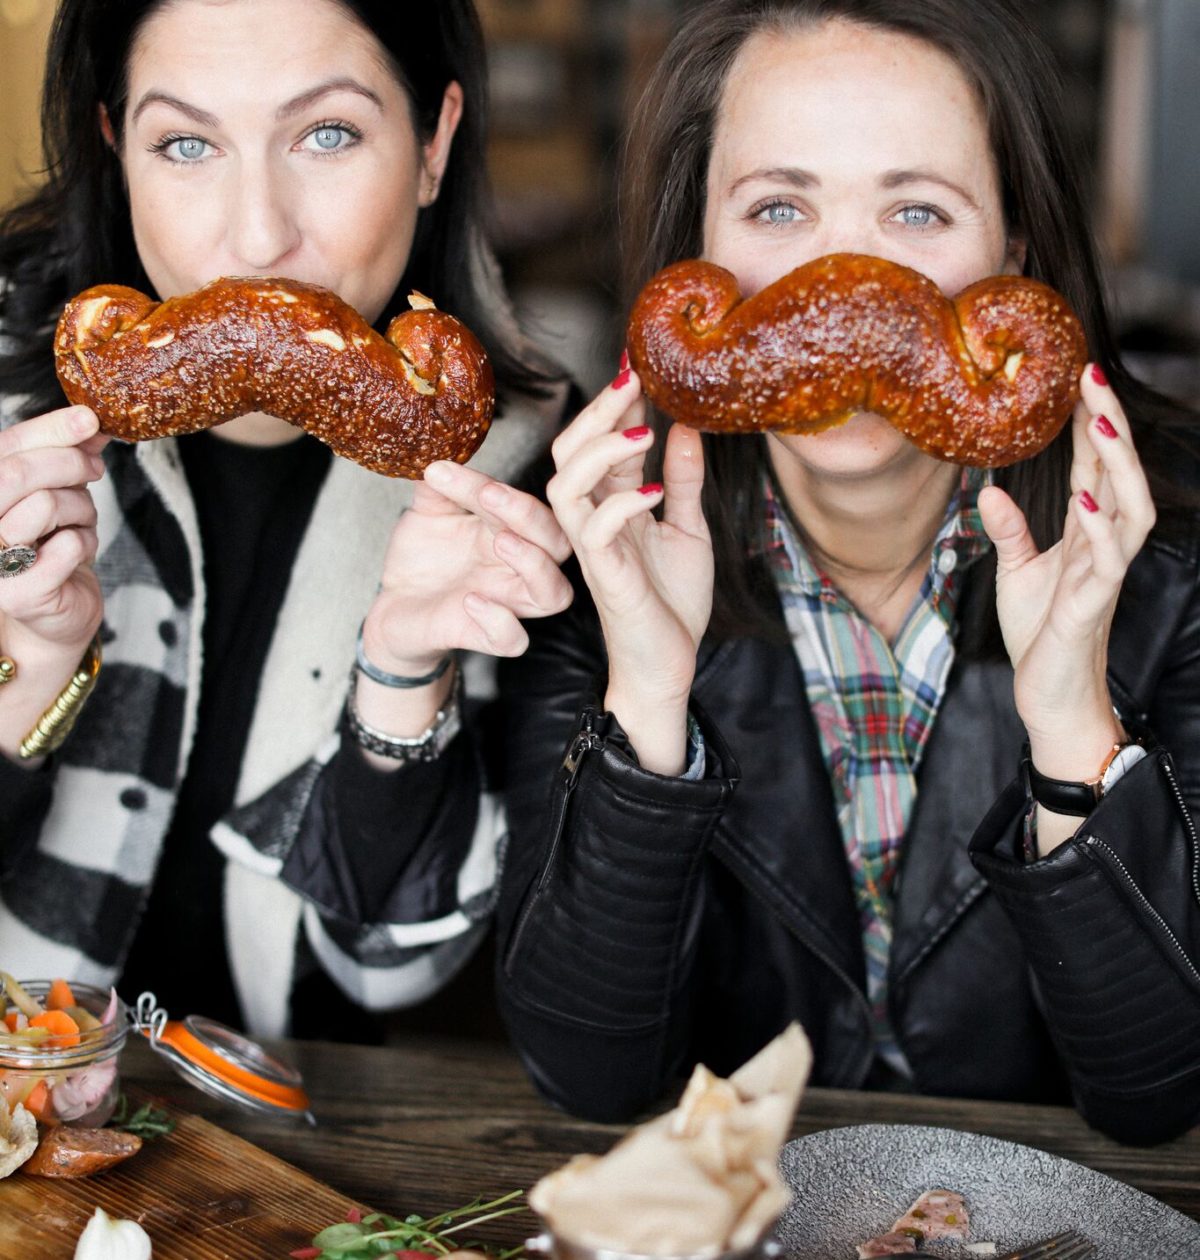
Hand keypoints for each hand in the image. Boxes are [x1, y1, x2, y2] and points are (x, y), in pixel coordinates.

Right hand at [0, 406, 108, 653]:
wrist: (53, 614)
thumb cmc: (49, 547)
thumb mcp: (57, 492)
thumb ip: (67, 456)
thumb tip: (90, 421)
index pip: (7, 446)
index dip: (50, 428)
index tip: (90, 418)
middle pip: (19, 472)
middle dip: (70, 464)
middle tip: (94, 470)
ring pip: (47, 504)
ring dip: (81, 508)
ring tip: (80, 521)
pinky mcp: (18, 593)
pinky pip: (69, 546)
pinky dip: (86, 542)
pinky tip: (76, 551)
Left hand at [360, 461, 572, 677]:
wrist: (394, 608)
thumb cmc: (423, 560)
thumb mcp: (427, 512)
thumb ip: (438, 486)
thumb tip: (441, 453)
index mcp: (510, 532)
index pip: (528, 507)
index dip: (499, 488)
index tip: (446, 472)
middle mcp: (516, 568)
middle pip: (558, 545)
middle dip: (529, 517)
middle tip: (489, 497)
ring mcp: (506, 604)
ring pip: (554, 595)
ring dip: (534, 565)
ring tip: (500, 543)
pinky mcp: (484, 637)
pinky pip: (514, 641)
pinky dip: (500, 622)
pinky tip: (470, 600)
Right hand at [546, 364, 712, 772]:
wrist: (667, 663)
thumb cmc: (670, 601)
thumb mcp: (687, 527)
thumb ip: (682, 480)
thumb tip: (685, 426)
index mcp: (611, 505)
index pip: (601, 442)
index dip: (617, 403)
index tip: (640, 365)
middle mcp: (594, 520)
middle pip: (571, 451)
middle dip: (598, 410)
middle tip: (633, 377)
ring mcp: (595, 547)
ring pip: (567, 485)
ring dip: (603, 451)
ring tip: (642, 431)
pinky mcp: (604, 576)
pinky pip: (596, 532)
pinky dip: (621, 504)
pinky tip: (651, 492)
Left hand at [978, 364, 1155, 780]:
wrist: (1051, 695)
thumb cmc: (1041, 633)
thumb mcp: (1016, 572)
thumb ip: (1009, 530)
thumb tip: (989, 488)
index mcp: (1084, 534)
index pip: (1093, 468)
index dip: (1090, 424)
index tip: (1079, 376)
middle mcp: (1103, 547)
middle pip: (1120, 475)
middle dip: (1111, 425)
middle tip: (1093, 375)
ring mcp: (1102, 575)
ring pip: (1132, 510)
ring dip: (1118, 467)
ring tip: (1099, 423)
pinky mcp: (1092, 605)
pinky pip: (1106, 562)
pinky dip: (1099, 530)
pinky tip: (1086, 501)